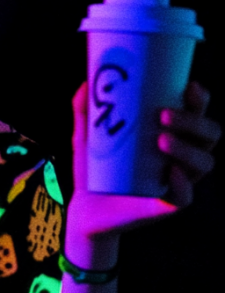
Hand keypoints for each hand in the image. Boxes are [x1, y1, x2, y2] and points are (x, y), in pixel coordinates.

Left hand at [66, 80, 218, 244]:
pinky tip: (171, 172)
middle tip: (163, 115)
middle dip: (193, 122)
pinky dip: (182, 184)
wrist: (85, 208)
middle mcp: (182, 157)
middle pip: (208, 135)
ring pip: (202, 163)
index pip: (198, 114)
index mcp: (172, 135)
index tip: (189, 86)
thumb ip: (85, 112)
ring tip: (161, 140)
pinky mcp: (165, 206)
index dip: (200, 100)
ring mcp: (177, 182)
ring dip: (188, 149)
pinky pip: (184, 197)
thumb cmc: (94, 168)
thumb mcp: (87, 137)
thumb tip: (85, 83)